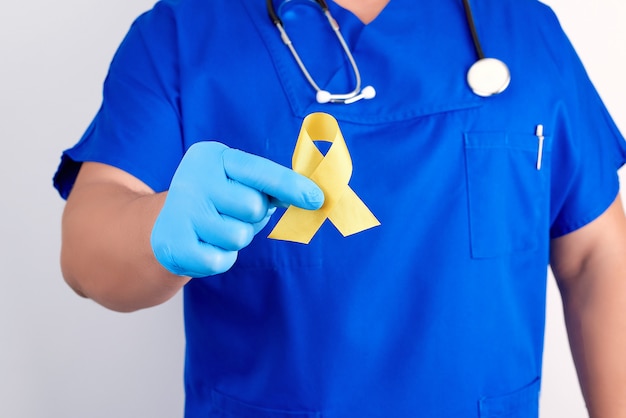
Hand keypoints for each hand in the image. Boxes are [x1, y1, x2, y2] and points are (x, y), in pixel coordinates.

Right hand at [151, 141, 323, 276]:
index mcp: (212, 156)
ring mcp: (181, 211)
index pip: (259, 171)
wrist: (165, 227)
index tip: (318, 199)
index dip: (291, 186)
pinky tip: (204, 245)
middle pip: (252, 206)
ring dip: (236, 239)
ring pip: (238, 236)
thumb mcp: (239, 184)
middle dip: (252, 217)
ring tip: (217, 229)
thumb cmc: (216, 202)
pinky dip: (220, 257)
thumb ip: (272, 187)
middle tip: (232, 214)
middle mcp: (193, 178)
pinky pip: (220, 259)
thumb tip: (313, 197)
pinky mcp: (173, 243)